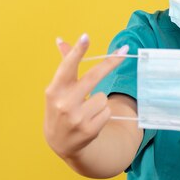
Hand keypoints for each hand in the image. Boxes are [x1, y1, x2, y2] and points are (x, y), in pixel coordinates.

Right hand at [43, 33, 128, 159]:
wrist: (61, 143)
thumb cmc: (60, 108)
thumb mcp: (57, 89)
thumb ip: (65, 65)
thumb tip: (61, 40)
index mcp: (54, 90)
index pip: (67, 67)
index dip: (77, 52)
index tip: (86, 37)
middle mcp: (64, 103)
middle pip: (93, 77)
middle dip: (110, 63)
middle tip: (125, 49)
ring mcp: (76, 118)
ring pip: (102, 97)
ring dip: (99, 102)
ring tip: (86, 110)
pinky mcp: (89, 130)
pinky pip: (107, 111)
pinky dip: (102, 114)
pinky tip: (90, 120)